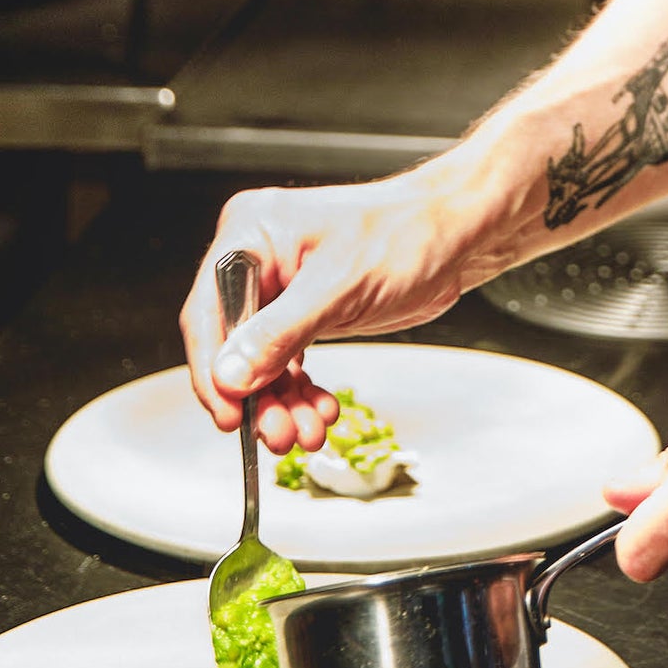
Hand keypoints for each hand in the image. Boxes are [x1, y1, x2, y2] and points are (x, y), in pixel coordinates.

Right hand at [180, 162, 496, 453]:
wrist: (458, 234)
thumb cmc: (409, 232)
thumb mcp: (340, 286)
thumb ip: (280, 332)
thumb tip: (230, 374)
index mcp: (251, 233)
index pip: (210, 311)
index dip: (214, 369)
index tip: (229, 414)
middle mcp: (260, 260)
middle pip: (233, 343)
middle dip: (257, 396)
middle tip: (278, 434)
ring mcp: (283, 289)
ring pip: (261, 361)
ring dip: (281, 403)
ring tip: (306, 432)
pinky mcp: (307, 312)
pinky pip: (287, 362)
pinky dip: (301, 392)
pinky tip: (319, 411)